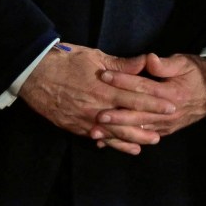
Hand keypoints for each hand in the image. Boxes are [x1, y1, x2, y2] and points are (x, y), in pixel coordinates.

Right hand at [17, 44, 162, 152]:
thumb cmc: (66, 62)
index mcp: (103, 88)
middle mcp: (96, 107)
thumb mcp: (95, 57)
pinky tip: (125, 147)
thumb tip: (145, 61)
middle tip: (166, 127)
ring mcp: (85, 119)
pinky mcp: (75, 126)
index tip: (171, 105)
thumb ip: (121, 64)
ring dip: (133, 138)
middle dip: (148, 123)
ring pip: (114, 132)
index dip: (154, 102)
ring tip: (150, 141)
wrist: (34, 75)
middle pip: (127, 118)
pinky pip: (97, 137)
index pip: (135, 96)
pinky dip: (112, 144)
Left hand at [91, 53, 205, 149]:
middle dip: (116, 114)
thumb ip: (165, 65)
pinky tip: (107, 141)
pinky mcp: (165, 131)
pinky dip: (123, 141)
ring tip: (96, 131)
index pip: (143, 86)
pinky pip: (142, 137)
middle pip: (138, 113)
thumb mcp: (185, 63)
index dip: (123, 80)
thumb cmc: (197, 74)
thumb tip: (149, 59)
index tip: (104, 75)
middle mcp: (168, 112)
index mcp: (172, 93)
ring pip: (138, 129)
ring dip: (116, 132)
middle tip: (96, 114)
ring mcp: (166, 124)